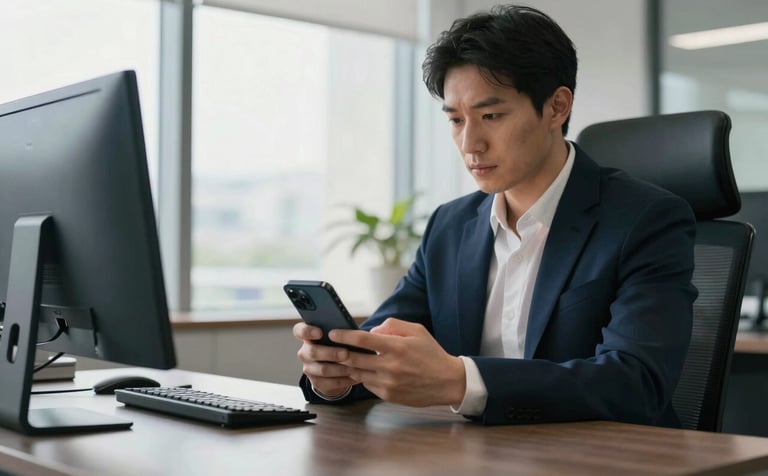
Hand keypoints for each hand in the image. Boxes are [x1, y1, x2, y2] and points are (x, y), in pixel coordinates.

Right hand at [293, 322, 356, 397]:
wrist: (335, 368)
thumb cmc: (337, 346)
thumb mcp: (337, 337)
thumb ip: (338, 332)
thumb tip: (349, 330)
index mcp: (307, 337)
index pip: (299, 330)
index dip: (307, 331)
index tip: (320, 333)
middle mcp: (305, 352)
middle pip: (312, 352)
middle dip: (330, 353)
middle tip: (345, 353)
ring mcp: (309, 368)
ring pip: (322, 369)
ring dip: (340, 368)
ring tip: (354, 366)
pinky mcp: (316, 382)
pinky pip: (330, 383)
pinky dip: (344, 379)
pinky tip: (355, 376)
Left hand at [329, 318, 465, 406]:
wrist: (447, 382)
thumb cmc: (431, 353)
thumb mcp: (416, 331)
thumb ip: (392, 326)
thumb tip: (371, 332)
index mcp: (396, 347)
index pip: (362, 340)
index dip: (343, 336)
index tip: (332, 333)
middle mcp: (390, 366)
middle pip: (353, 359)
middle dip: (339, 353)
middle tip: (331, 348)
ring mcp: (388, 383)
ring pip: (357, 374)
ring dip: (349, 367)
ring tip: (343, 359)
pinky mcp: (388, 395)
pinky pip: (368, 384)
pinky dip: (364, 377)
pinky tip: (365, 371)